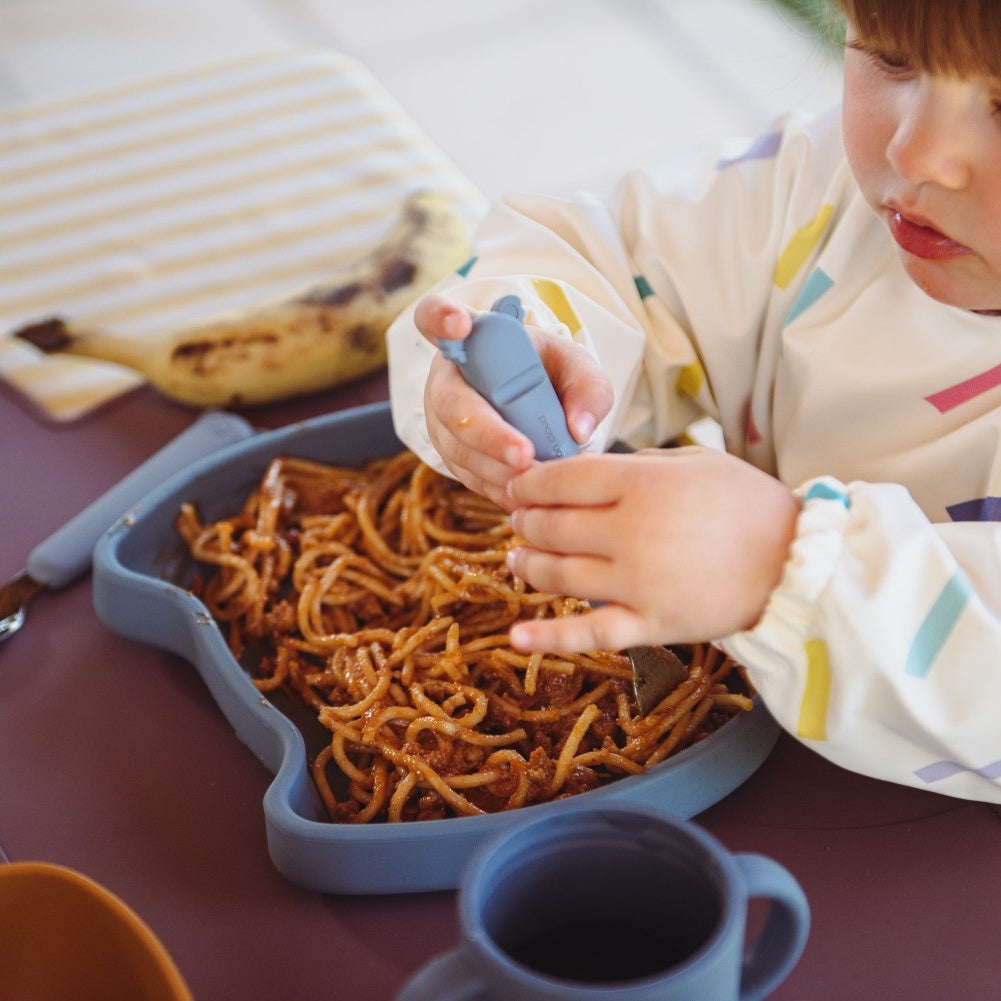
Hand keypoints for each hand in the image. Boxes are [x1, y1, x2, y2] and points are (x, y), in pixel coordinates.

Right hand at [415, 293, 613, 510]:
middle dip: (487, 432)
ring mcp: (442, 421)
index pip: (434, 315)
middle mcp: (446, 378)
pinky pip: (469, 475)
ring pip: (458, 448)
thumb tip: (578, 430)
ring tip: (538, 481)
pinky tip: (528, 493)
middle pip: (449, 402)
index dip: (440, 318)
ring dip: (497, 468)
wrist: (538, 406)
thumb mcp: (576, 369)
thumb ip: (588, 388)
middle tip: (524, 455)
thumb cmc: (550, 375)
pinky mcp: (451, 456)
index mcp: (471, 338)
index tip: (461, 325)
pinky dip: (499, 487)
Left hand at [504, 447, 799, 650]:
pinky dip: (549, 638)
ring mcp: (638, 583)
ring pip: (559, 575)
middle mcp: (631, 533)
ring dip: (528, 565)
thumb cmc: (748, 505)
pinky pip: (590, 634)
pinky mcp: (650, 625)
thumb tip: (589, 471)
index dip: (530, 482)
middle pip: (552, 526)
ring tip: (517, 558)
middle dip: (526, 521)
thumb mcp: (695, 462)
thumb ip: (638, 464)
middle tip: (519, 519)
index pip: (562, 479)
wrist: (797, 564)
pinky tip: (516, 638)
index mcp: (641, 485)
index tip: (518, 485)